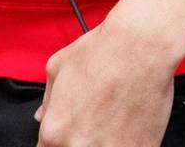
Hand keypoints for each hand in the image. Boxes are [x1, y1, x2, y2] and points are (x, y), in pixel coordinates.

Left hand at [38, 20, 180, 146]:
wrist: (142, 47)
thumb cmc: (103, 54)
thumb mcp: (56, 69)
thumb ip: (47, 101)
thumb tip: (42, 116)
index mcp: (55, 129)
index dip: (58, 138)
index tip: (67, 131)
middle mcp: (79, 145)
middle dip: (80, 138)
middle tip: (92, 120)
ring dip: (104, 141)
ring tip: (112, 120)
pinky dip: (127, 141)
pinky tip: (129, 124)